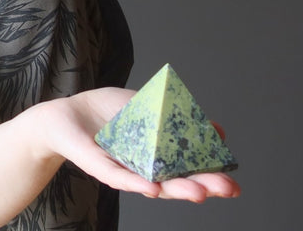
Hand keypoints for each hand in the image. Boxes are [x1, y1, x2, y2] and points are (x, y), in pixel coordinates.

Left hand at [43, 88, 240, 201]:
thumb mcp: (150, 108)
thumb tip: (218, 130)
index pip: (188, 171)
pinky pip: (119, 178)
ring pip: (153, 183)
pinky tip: (153, 188)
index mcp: (158, 157)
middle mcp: (144, 169)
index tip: (233, 183)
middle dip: (202, 186)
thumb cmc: (109, 111)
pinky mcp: (102, 167)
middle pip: (177, 182)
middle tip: (227, 189)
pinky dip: (136, 183)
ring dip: (175, 189)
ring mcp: (125, 170)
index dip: (210, 177)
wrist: (69, 113)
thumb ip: (180, 118)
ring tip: (199, 193)